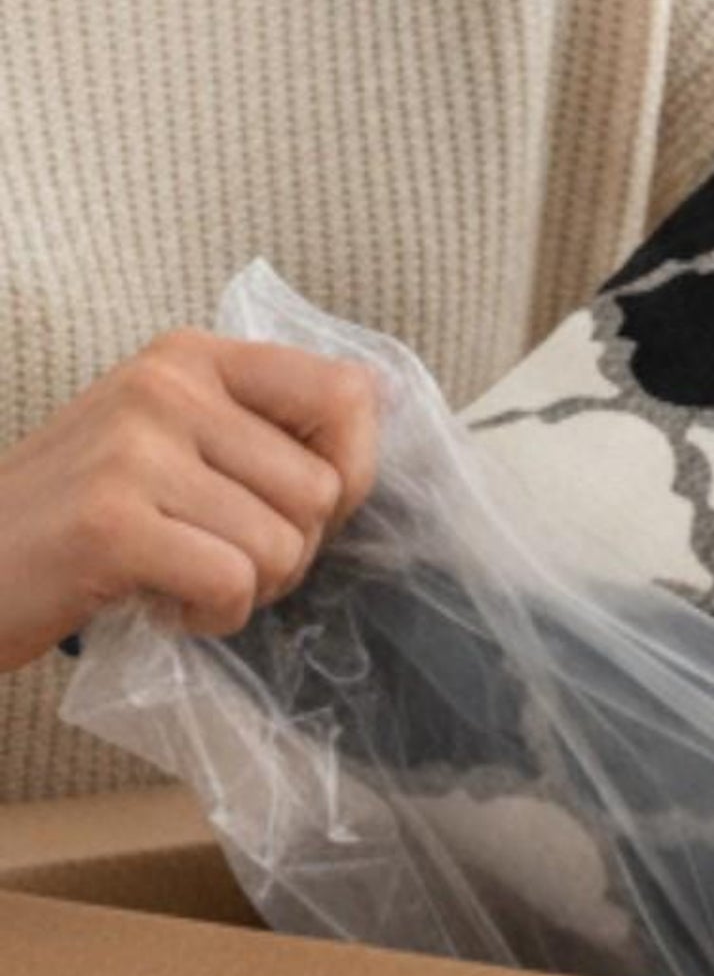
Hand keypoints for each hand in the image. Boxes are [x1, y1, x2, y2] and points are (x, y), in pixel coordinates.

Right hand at [0, 328, 381, 672]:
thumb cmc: (74, 517)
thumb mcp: (165, 440)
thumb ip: (258, 428)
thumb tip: (378, 416)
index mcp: (193, 357)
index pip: (346, 392)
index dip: (353, 467)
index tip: (304, 507)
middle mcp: (169, 385)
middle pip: (323, 489)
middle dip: (291, 550)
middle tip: (219, 559)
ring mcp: (137, 449)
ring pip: (284, 544)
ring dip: (249, 589)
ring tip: (182, 579)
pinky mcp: (112, 522)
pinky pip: (233, 584)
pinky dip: (212, 618)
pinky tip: (162, 606)